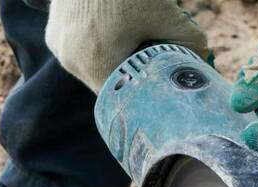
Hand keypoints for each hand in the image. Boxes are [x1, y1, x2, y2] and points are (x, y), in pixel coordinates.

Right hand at [46, 0, 208, 91]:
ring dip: (115, 63)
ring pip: (95, 69)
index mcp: (96, 65)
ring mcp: (59, 47)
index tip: (161, 88)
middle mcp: (72, 62)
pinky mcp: (54, 33)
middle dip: (133, 78)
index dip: (146, 96)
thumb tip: (203, 61)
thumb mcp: (167, 14)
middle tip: (153, 65)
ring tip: (134, 46)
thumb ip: (190, 42)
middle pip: (110, 86)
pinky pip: (81, 53)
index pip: (126, 101)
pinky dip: (99, 48)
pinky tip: (115, 34)